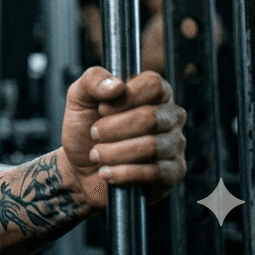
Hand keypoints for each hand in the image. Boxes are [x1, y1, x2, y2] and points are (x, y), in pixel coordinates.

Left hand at [61, 66, 186, 208]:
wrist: (79, 167)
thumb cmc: (85, 127)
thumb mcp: (79, 98)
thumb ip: (92, 81)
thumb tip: (117, 86)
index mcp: (153, 93)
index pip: (154, 85)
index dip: (125, 98)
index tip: (101, 109)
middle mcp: (170, 116)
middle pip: (151, 117)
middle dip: (112, 128)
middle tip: (94, 134)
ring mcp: (175, 144)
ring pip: (152, 146)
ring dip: (114, 152)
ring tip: (96, 154)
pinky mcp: (173, 172)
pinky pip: (155, 172)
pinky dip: (123, 173)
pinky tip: (106, 172)